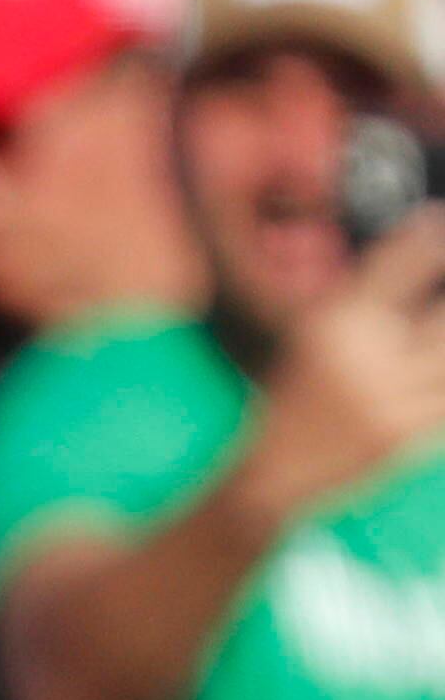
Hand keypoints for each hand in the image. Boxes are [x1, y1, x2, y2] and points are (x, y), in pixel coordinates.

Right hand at [239, 213, 444, 522]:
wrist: (273, 476)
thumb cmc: (295, 401)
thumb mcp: (312, 337)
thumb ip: (364, 300)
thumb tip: (424, 252)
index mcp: (334, 323)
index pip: (402, 262)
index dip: (432, 239)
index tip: (439, 223)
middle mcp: (363, 356)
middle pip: (444, 313)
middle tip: (442, 306)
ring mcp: (389, 398)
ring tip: (439, 339)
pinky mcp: (406, 433)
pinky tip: (438, 375)